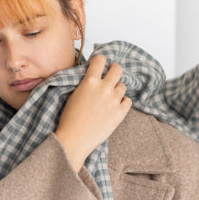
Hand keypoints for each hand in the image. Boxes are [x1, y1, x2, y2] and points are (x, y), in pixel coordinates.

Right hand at [54, 54, 132, 171]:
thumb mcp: (74, 94)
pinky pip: (128, 101)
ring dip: (117, 89)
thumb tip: (94, 77)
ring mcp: (113, 101)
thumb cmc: (70, 119)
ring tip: (110, 97)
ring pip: (123, 86)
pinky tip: (116, 106)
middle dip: (114, 70)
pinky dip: (123, 102)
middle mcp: (104, 88)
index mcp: (90, 82)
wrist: (75, 139)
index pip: (101, 60)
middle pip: (117, 69)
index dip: (101, 61)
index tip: (101, 65)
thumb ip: (86, 83)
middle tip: (111, 75)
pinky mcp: (120, 113)